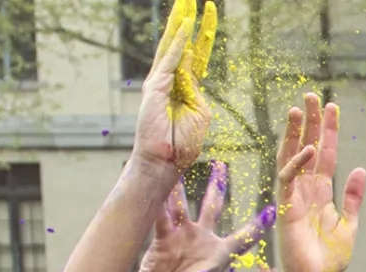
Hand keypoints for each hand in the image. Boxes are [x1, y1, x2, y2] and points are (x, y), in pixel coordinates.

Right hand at [109, 165, 269, 271]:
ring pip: (182, 204)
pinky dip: (158, 203)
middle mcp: (203, 238)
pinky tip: (154, 185)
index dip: (258, 225)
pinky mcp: (163, 237)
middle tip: (220, 164)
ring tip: (179, 161)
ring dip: (180, 186)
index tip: (273, 209)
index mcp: (221, 253)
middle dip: (217, 185)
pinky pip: (160, 217)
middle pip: (212, 206)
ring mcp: (182, 235)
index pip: (244, 236)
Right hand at [132, 0, 216, 172]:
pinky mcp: (155, 88)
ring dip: (179, 24)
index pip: (195, 54)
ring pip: (171, 46)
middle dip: (186, 20)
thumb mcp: (198, 113)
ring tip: (186, 3)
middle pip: (181, 43)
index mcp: (184, 86)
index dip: (202, 35)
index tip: (209, 14)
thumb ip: (196, 91)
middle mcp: (169, 79)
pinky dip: (177, 45)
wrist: (164, 161)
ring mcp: (160, 82)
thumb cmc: (181, 143)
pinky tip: (183, 29)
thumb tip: (193, 70)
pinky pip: (170, 61)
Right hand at [274, 92, 365, 271]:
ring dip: (296, 133)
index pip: (324, 155)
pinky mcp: (285, 208)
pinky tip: (310, 149)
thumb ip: (352, 197)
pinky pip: (288, 180)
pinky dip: (298, 163)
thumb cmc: (328, 259)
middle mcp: (304, 190)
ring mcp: (293, 197)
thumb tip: (360, 169)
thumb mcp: (349, 224)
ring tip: (299, 109)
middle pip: (306, 149)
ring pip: (291, 157)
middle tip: (310, 95)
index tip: (331, 107)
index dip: (328, 132)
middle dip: (309, 123)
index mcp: (320, 193)